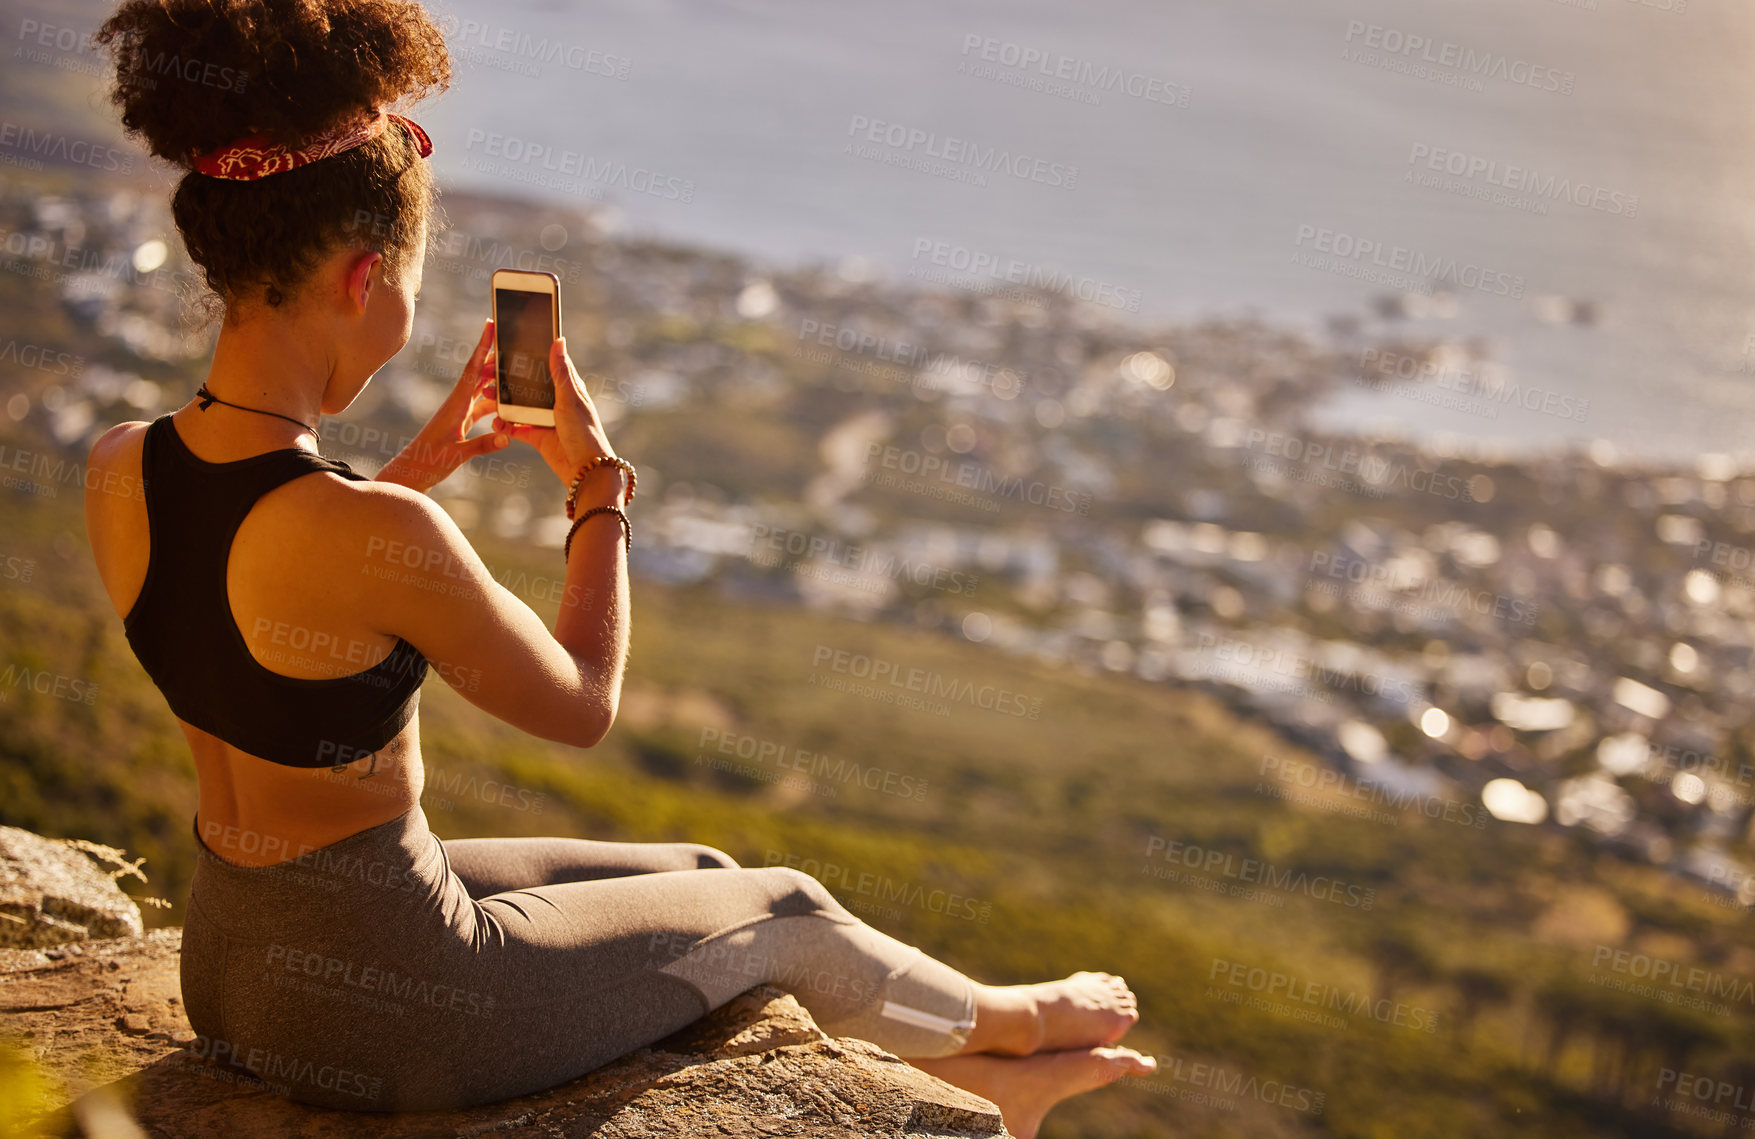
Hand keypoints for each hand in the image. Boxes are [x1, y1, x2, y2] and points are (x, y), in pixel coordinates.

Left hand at [376, 319, 509, 493]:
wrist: (411, 472)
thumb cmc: (428, 462)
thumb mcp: (456, 455)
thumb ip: (482, 445)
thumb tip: (507, 437)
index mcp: (456, 406)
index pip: (473, 371)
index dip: (482, 347)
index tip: (490, 325)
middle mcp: (458, 404)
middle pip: (480, 374)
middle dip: (495, 356)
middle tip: (513, 340)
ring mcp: (460, 413)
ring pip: (483, 390)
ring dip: (498, 380)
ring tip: (517, 369)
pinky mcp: (462, 423)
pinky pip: (482, 406)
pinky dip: (496, 402)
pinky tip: (509, 402)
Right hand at [493, 336, 619, 491]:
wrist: (586, 471)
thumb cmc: (585, 433)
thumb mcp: (570, 399)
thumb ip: (560, 372)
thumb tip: (558, 341)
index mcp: (568, 387)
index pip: (546, 364)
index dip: (527, 356)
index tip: (504, 349)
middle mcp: (556, 401)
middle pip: (527, 385)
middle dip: (507, 380)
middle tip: (487, 374)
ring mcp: (546, 419)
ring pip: (519, 405)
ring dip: (502, 402)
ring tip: (486, 397)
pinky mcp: (537, 436)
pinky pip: (517, 427)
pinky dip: (505, 425)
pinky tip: (495, 423)